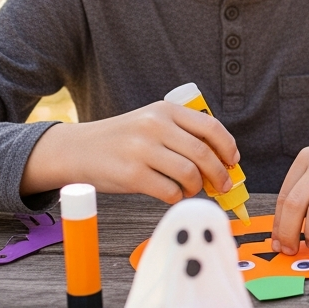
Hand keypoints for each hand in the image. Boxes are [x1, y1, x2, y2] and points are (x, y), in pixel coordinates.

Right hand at [21, 102, 237, 202]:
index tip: (233, 162)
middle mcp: (155, 126)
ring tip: (190, 189)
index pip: (211, 127)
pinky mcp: (131, 174)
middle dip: (219, 174)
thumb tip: (222, 162)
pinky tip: (171, 194)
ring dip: (196, 187)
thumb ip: (183, 135)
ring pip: (189, 174)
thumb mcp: (151, 123)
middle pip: (204, 153)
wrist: (75, 150)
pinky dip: (176, 196)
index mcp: (165, 110)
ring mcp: (142, 149)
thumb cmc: (122, 141)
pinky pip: (169, 191)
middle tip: (222, 185)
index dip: (228, 147)